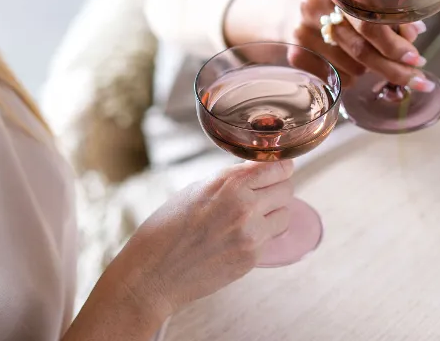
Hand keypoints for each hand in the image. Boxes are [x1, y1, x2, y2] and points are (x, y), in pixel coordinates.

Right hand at [120, 161, 293, 314]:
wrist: (152, 274)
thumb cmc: (166, 229)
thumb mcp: (195, 190)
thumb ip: (229, 181)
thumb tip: (255, 174)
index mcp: (228, 183)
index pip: (276, 166)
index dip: (280, 167)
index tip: (280, 169)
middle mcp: (244, 205)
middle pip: (286, 188)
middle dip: (277, 189)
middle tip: (264, 194)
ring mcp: (251, 234)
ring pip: (285, 214)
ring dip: (273, 214)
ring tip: (252, 217)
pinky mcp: (252, 258)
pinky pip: (271, 239)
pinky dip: (261, 236)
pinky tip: (239, 238)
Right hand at [289, 0, 431, 89]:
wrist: (297, 10)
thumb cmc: (345, 4)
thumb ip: (393, 12)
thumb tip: (413, 34)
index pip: (370, 18)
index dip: (394, 41)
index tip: (415, 57)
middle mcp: (316, 3)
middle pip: (361, 47)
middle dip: (393, 67)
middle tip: (415, 77)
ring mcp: (303, 29)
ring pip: (352, 66)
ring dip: (373, 71)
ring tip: (378, 62)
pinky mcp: (296, 53)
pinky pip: (335, 78)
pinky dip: (352, 78)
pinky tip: (355, 69)